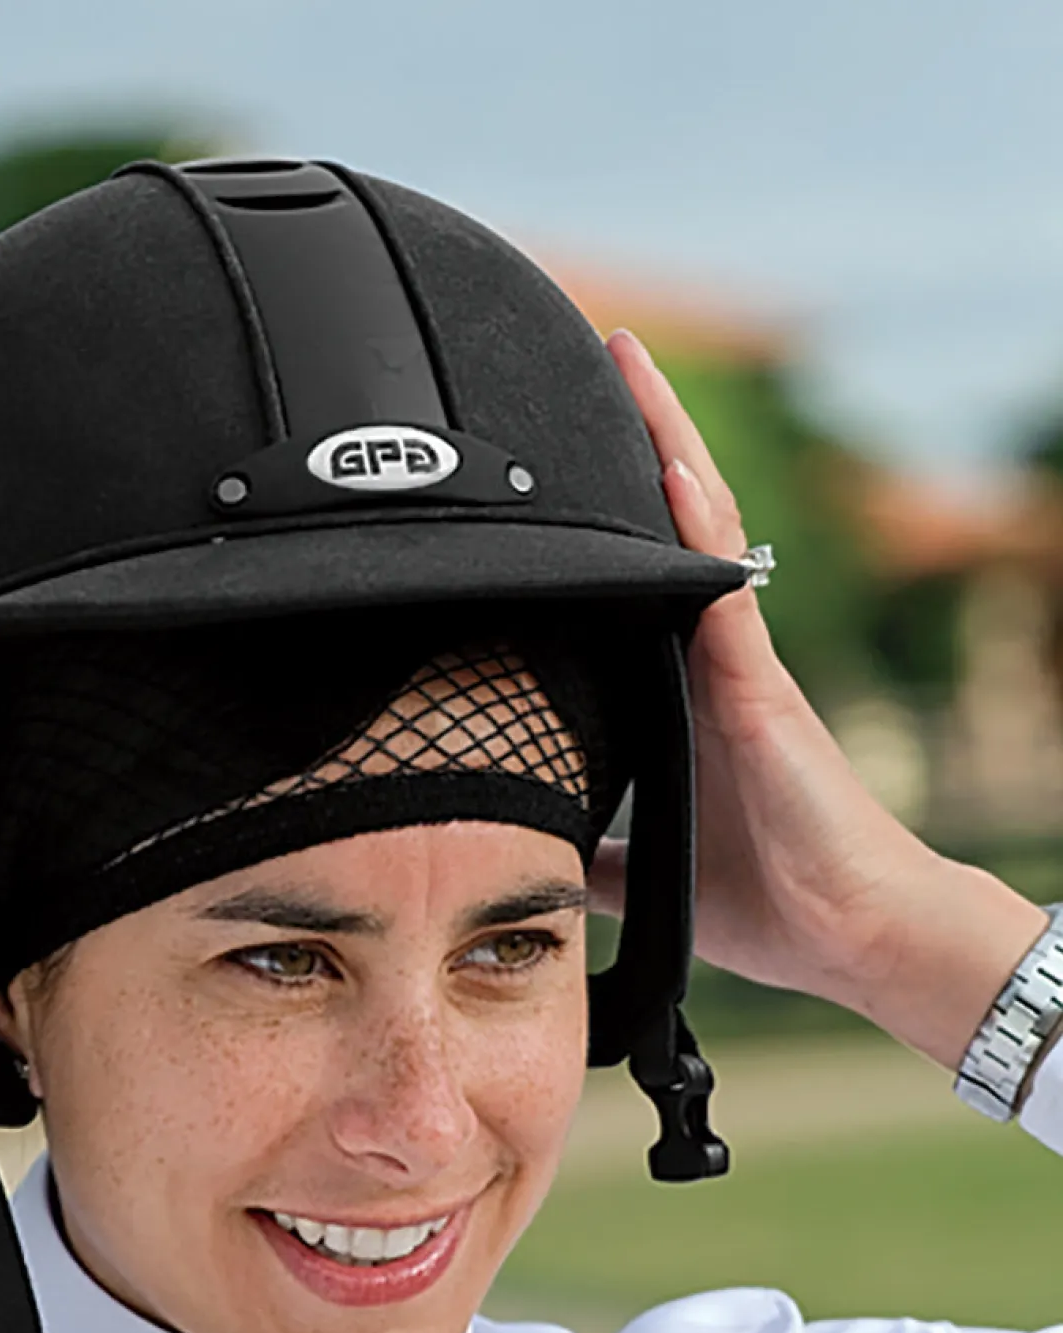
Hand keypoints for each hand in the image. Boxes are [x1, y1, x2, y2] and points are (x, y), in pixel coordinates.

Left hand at [592, 329, 1045, 1068]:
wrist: (847, 932)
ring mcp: (738, 665)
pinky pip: (724, 591)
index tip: (552, 459)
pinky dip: (696, 528)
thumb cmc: (766, 897)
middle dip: (633, 445)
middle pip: (666, 531)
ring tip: (627, 362)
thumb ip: (587, 852)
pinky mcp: (760, 688)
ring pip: (697, 533)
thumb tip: (526, 853)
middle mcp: (710, 663)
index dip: (601, 522)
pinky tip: (669, 468)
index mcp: (682, 697)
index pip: (635, 585)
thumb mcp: (644, 870)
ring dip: (664, 446)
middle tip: (587, 358)